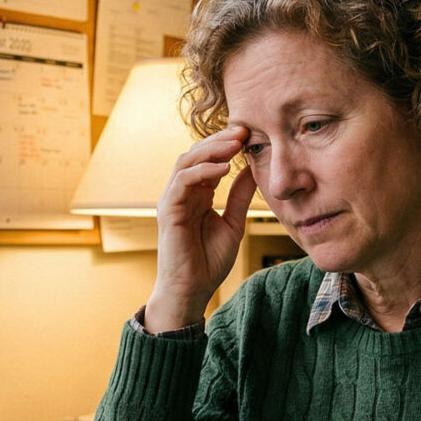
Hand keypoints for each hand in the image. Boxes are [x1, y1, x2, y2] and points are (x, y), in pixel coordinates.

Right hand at [143, 127, 258, 332]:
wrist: (192, 291)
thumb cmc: (209, 262)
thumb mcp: (233, 223)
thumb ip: (239, 197)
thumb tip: (253, 169)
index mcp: (197, 194)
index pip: (209, 159)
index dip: (227, 145)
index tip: (251, 135)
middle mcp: (182, 193)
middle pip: (196, 154)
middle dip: (220, 140)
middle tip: (244, 130)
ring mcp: (172, 200)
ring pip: (186, 161)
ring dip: (211, 150)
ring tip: (235, 143)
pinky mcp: (167, 211)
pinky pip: (181, 182)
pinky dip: (202, 172)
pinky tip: (223, 168)